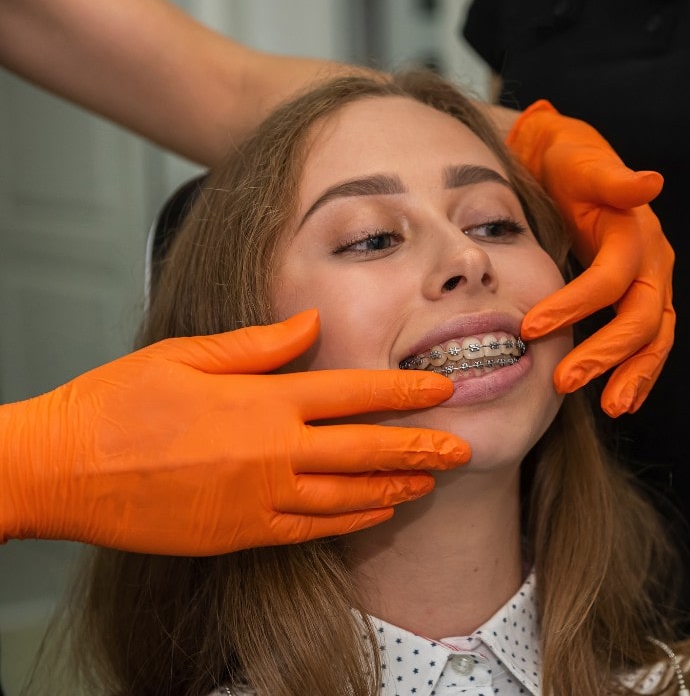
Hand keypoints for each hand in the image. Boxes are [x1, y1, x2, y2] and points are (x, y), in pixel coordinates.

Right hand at [0, 309, 468, 554]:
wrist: (61, 471)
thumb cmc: (115, 405)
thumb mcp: (184, 355)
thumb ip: (256, 344)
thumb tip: (309, 322)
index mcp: (263, 399)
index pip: (354, 391)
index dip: (405, 391)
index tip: (444, 388)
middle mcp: (273, 450)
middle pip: (366, 448)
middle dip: (420, 447)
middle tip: (462, 449)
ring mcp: (260, 496)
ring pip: (348, 494)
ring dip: (396, 486)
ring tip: (431, 482)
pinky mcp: (242, 532)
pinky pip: (313, 529)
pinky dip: (352, 520)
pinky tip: (378, 513)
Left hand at [507, 100, 674, 416]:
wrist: (565, 159)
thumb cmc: (569, 160)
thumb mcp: (583, 160)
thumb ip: (612, 178)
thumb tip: (650, 183)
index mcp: (636, 233)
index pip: (612, 278)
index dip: (575, 304)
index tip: (530, 327)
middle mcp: (653, 262)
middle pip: (642, 319)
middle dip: (606, 355)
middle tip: (565, 382)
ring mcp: (651, 284)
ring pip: (655, 339)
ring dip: (634, 375)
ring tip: (612, 407)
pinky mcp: (641, 298)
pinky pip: (649, 342)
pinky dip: (639, 372)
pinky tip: (623, 400)